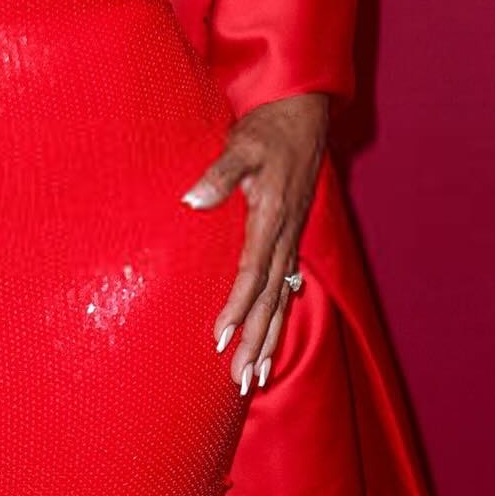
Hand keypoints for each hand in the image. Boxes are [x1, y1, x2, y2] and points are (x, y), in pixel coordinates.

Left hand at [179, 92, 329, 393]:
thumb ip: (219, 173)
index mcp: (272, 216)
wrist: (302, 115)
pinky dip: (278, 316)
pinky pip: (286, 286)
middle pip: (271, 298)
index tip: (221, 336)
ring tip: (253, 377)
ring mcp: (292, 238)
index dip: (238, 305)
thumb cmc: (267, 129)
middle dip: (256, 340)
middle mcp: (286, 234)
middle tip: (241, 380)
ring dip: (269, 338)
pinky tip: (271, 339)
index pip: (253, 271)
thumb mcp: (241, 144)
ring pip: (281, 299)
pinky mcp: (291, 236)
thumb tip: (192, 199)